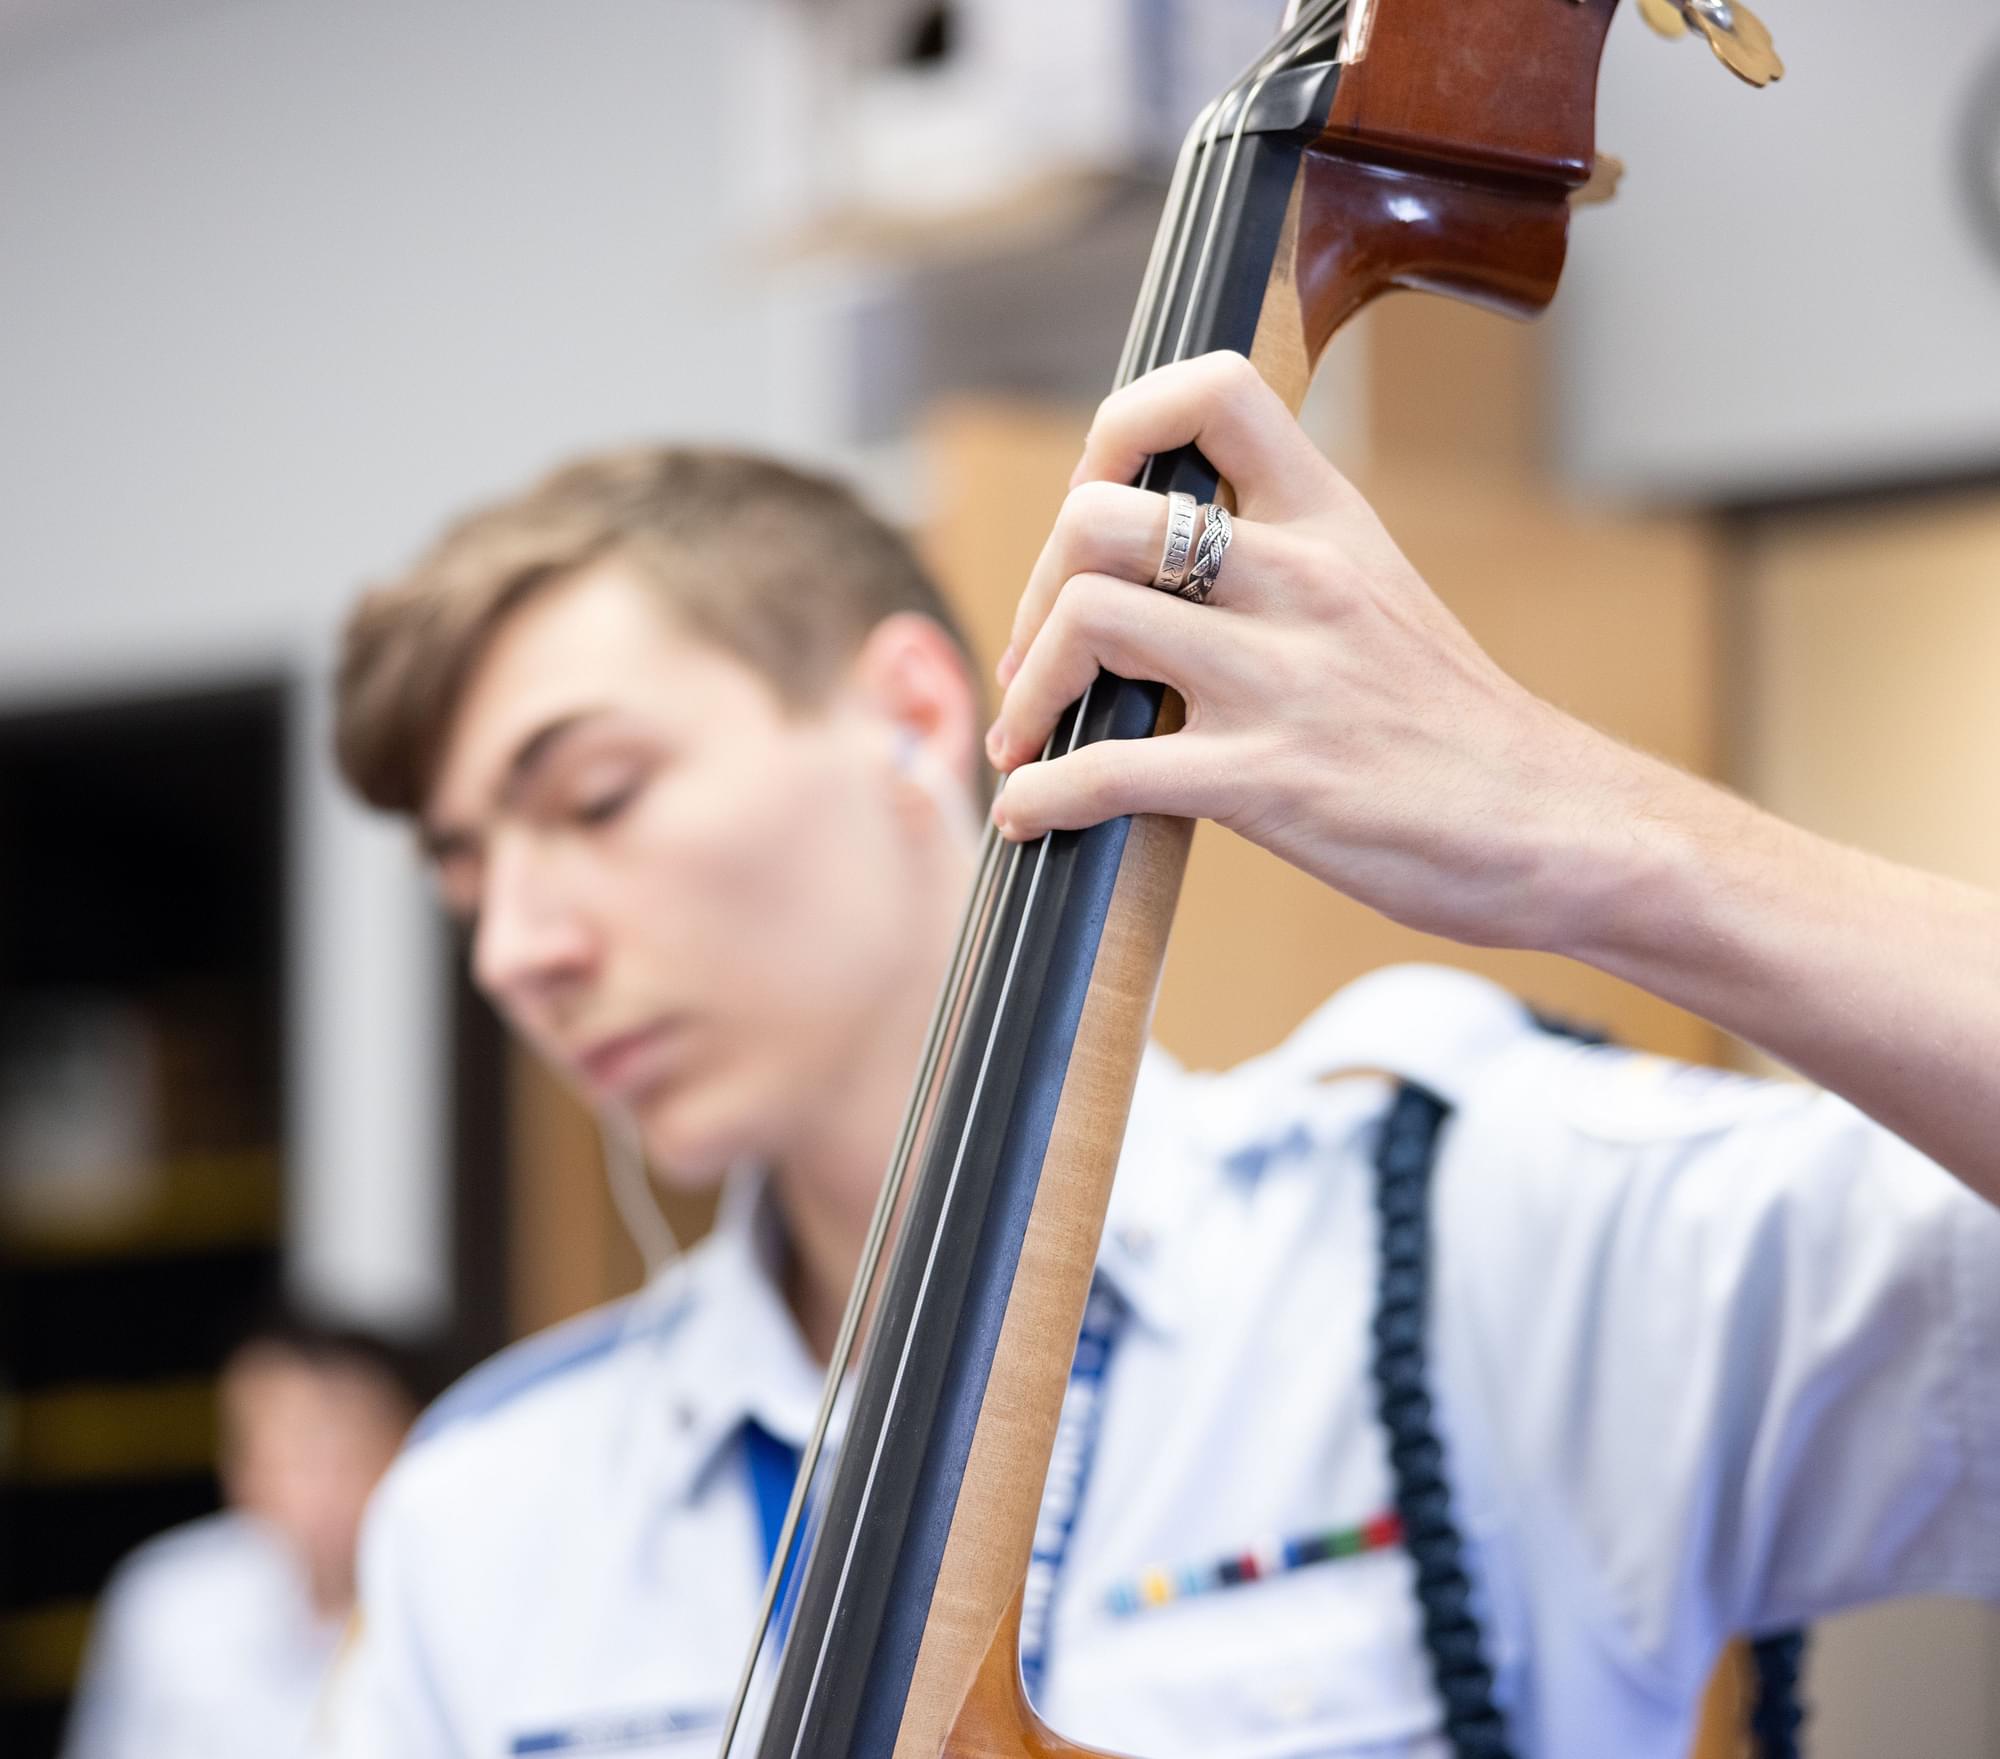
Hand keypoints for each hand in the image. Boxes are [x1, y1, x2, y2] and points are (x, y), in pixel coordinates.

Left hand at [984, 350, 1662, 952]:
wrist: (1552, 827)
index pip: (1208, 392)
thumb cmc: (1458, 727)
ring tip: (1024, 738)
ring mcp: (1281, 678)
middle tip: (1037, 651)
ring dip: (1027, 690)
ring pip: (1088, 622)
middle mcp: (1300, 580)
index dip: (1118, 431)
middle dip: (1034, 588)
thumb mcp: (1380, 597)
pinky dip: (1041, 796)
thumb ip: (1282, 565)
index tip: (1094, 510)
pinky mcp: (1266, 780)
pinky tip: (1031, 816)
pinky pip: (1107, 770)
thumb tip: (1165, 565)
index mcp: (1331, 520)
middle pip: (1099, 518)